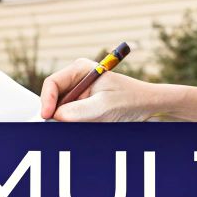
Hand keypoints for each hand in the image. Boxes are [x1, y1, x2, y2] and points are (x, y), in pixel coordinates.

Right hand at [38, 59, 172, 121]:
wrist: (149, 107)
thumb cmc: (131, 100)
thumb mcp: (104, 106)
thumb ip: (79, 110)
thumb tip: (56, 116)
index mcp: (80, 70)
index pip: (52, 83)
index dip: (47, 100)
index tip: (47, 116)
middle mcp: (77, 81)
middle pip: (54, 98)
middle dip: (55, 112)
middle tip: (59, 127)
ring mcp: (80, 95)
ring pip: (61, 111)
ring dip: (66, 120)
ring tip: (85, 124)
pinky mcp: (85, 108)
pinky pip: (71, 119)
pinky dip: (74, 125)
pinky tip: (89, 126)